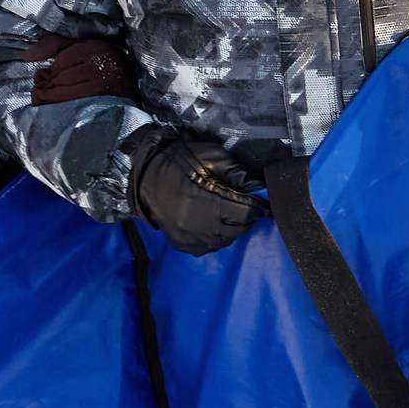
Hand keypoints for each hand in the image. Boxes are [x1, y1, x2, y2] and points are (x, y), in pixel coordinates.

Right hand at [128, 131, 266, 255]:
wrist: (146, 176)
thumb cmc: (180, 162)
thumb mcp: (211, 157)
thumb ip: (237, 173)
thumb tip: (257, 188)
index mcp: (210, 203)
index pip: (246, 213)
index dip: (257, 209)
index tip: (262, 205)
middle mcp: (201, 226)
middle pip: (237, 231)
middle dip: (244, 219)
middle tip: (243, 209)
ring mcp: (190, 238)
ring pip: (223, 242)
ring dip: (230, 231)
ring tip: (226, 218)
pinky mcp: (181, 244)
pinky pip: (205, 249)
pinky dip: (213, 239)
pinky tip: (210, 227)